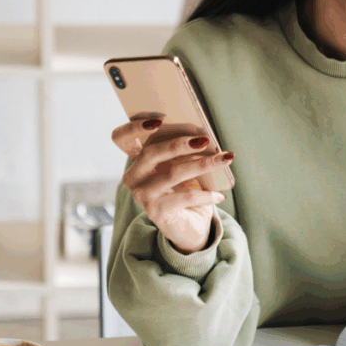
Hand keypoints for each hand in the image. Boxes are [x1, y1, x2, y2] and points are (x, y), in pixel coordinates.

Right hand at [111, 115, 233, 253]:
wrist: (190, 226)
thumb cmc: (187, 190)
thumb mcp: (185, 166)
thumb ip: (185, 150)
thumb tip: (204, 135)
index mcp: (138, 160)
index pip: (121, 138)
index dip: (134, 126)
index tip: (158, 120)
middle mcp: (134, 177)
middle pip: (151, 152)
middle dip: (179, 143)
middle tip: (205, 139)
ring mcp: (142, 195)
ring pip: (173, 173)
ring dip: (203, 164)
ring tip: (224, 159)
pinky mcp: (155, 212)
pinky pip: (185, 197)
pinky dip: (206, 194)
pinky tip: (219, 195)